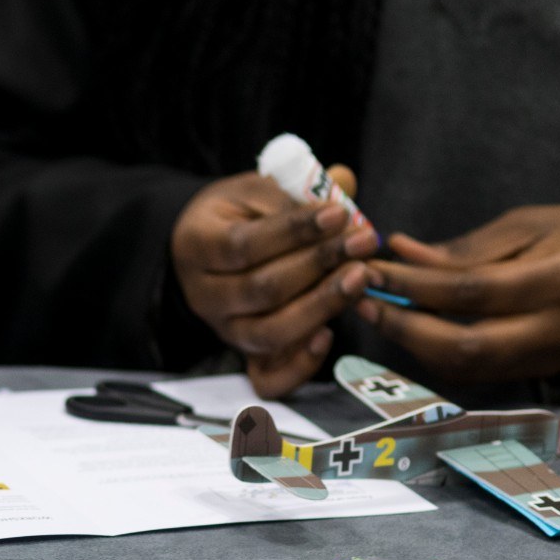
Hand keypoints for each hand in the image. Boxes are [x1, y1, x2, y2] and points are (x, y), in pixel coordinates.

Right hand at [170, 167, 378, 397]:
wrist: (207, 249)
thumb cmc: (237, 215)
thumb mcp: (254, 191)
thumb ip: (294, 192)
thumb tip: (343, 180)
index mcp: (196, 247)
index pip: (244, 246)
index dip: (293, 232)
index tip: (338, 215)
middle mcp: (205, 296)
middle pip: (262, 290)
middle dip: (319, 265)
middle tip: (363, 242)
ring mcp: (224, 330)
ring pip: (270, 333)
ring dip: (322, 306)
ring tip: (360, 277)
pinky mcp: (244, 355)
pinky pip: (268, 378)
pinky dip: (301, 364)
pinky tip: (329, 333)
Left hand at [358, 206, 559, 382]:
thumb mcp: (529, 224)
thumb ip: (465, 248)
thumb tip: (399, 252)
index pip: (473, 291)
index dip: (415, 284)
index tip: (372, 269)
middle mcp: (553, 328)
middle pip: (466, 347)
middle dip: (405, 328)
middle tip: (363, 302)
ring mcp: (546, 358)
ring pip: (466, 368)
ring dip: (413, 344)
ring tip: (378, 313)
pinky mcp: (537, 374)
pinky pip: (476, 373)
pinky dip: (435, 353)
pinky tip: (409, 328)